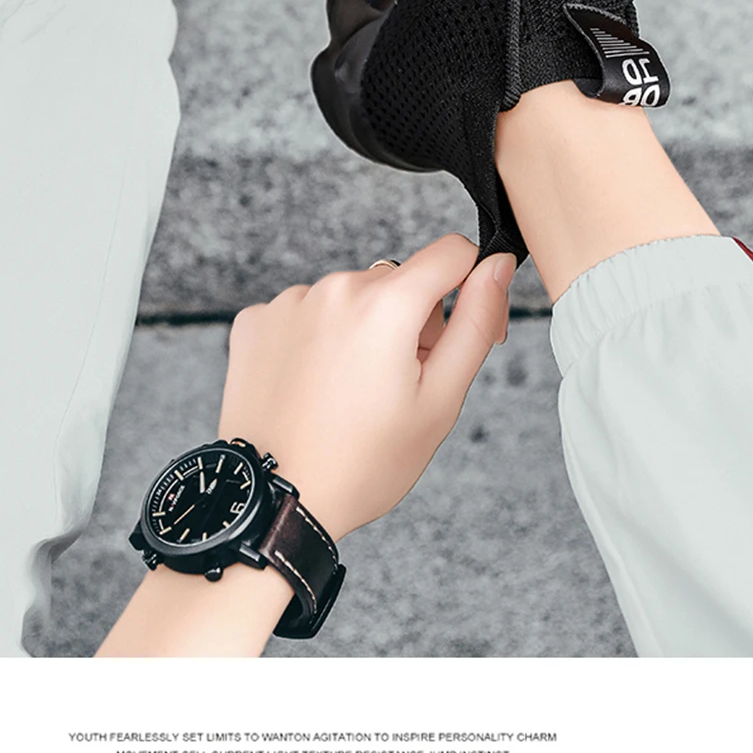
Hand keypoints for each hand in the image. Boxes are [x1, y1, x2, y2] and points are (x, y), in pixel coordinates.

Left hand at [218, 235, 515, 541]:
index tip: (462, 330)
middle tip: (397, 386)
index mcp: (386, 303)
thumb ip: (475, 322)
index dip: (472, 285)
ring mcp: (289, 301)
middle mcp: (334, 287)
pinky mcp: (255, 319)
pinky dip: (315, 340)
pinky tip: (311, 386)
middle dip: (410, 322)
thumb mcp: (440, 400)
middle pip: (397, 281)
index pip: (451, 252)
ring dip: (360, 330)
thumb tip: (497, 264)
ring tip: (348, 393)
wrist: (275, 500)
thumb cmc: (362, 462)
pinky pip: (304, 312)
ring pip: (350, 298)